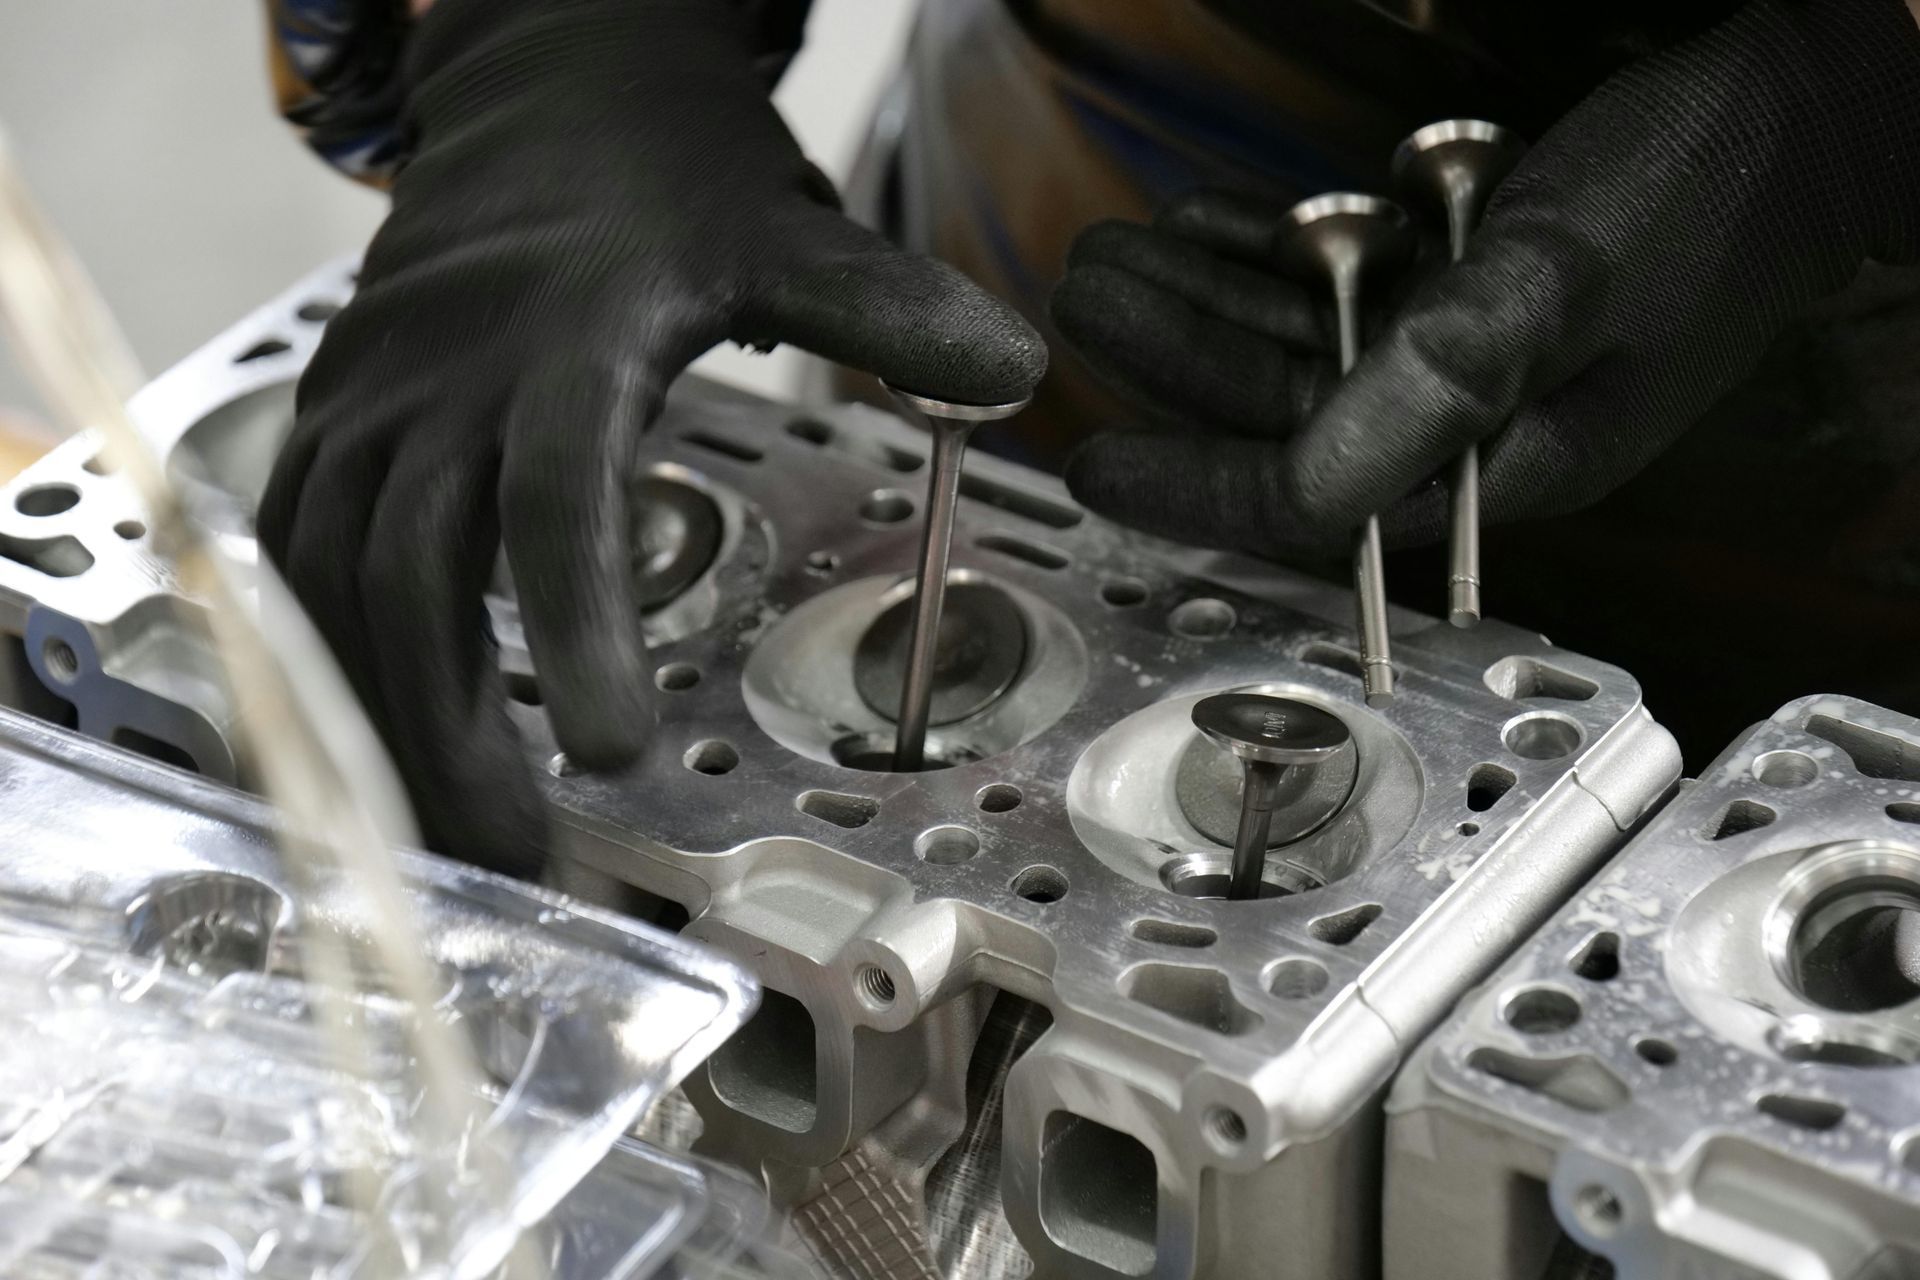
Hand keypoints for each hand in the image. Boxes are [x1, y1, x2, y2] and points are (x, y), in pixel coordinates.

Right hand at [258, 0, 1044, 874]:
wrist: (541, 80)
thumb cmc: (666, 169)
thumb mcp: (786, 228)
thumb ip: (884, 310)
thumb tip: (1013, 371)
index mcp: (565, 342)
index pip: (554, 497)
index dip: (575, 624)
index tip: (612, 747)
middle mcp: (444, 373)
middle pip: (413, 573)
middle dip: (450, 730)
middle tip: (516, 858)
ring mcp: (374, 393)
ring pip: (330, 579)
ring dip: (375, 715)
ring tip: (449, 836)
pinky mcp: (335, 411)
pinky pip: (289, 550)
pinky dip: (316, 653)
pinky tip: (364, 736)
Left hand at [1054, 0, 1919, 558]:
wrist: (1800, 103)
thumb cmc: (1705, 191)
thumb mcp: (1557, 287)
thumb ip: (1433, 389)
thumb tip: (1306, 495)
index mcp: (1499, 465)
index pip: (1311, 504)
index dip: (1194, 486)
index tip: (1093, 462)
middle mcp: (1470, 424)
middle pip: (1282, 412)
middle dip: (1174, 357)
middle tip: (1083, 298)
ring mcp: (1466, 352)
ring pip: (1298, 342)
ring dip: (1203, 299)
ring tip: (1114, 253)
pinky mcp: (1468, 288)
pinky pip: (1340, 288)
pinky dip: (1268, 257)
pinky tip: (1205, 227)